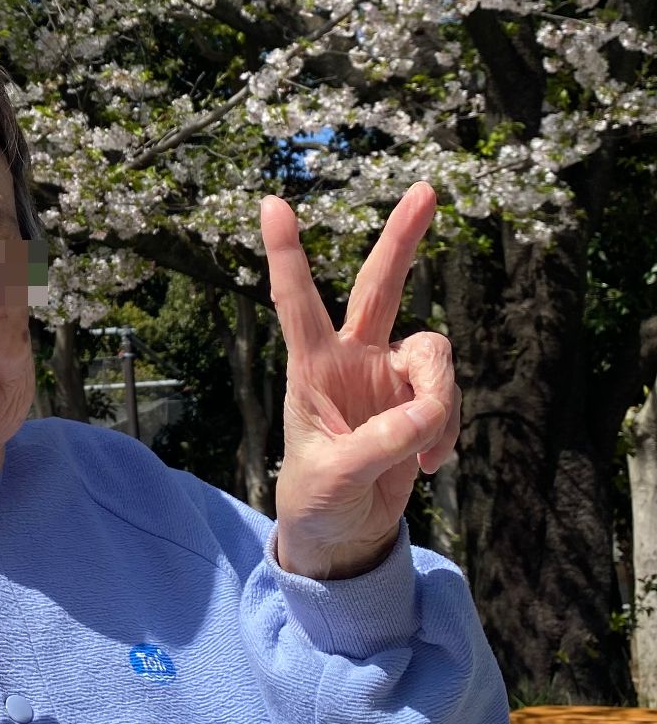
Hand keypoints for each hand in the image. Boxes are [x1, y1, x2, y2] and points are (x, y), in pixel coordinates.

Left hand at [261, 183, 458, 580]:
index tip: (272, 203)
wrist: (342, 534)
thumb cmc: (317, 499)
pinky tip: (427, 465)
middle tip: (427, 189)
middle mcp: (353, 360)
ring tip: (419, 455)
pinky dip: (447, 431)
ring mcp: (389, 377)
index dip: (286, 254)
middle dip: (403, 238)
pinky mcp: (419, 401)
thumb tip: (425, 417)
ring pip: (435, 357)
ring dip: (440, 404)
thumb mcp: (334, 477)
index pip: (296, 303)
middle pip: (382, 286)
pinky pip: (450, 397)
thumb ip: (377, 445)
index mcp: (312, 369)